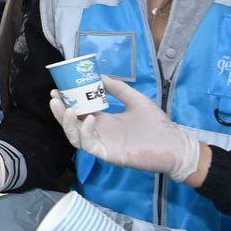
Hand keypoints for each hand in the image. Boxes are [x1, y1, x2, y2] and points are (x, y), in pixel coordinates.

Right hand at [49, 75, 200, 181]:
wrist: (175, 145)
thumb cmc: (158, 125)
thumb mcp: (136, 99)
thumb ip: (118, 89)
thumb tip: (100, 76)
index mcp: (104, 119)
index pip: (79, 110)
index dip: (67, 100)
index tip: (58, 88)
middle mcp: (99, 131)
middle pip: (71, 123)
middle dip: (59, 110)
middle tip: (55, 97)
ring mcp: (102, 143)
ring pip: (74, 135)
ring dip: (66, 122)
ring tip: (66, 108)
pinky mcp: (107, 154)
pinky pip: (88, 144)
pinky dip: (84, 132)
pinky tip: (89, 119)